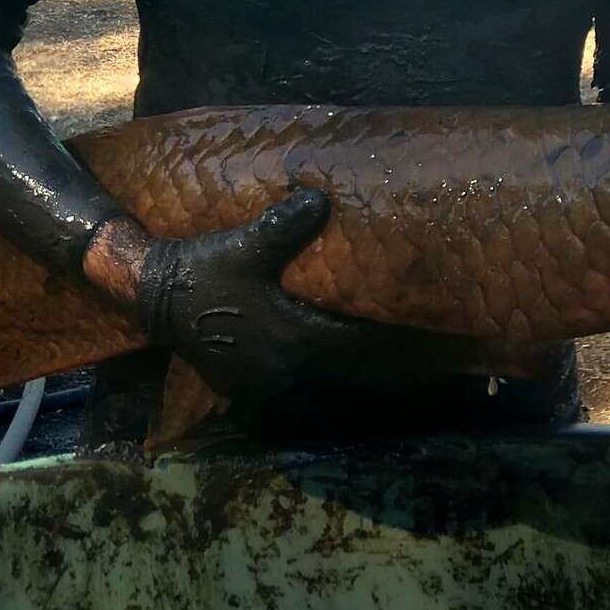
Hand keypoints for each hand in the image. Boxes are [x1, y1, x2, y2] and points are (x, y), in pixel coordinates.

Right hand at [126, 188, 467, 403]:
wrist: (157, 300)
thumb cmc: (207, 269)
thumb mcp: (245, 244)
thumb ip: (285, 227)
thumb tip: (320, 199)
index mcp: (296, 337)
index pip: (364, 346)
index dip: (406, 347)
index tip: (444, 345)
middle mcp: (290, 372)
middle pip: (361, 383)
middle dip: (406, 382)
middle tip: (452, 382)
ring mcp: (272, 389)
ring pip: (338, 403)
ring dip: (378, 400)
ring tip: (420, 399)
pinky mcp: (255, 395)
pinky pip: (309, 410)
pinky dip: (339, 410)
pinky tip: (359, 408)